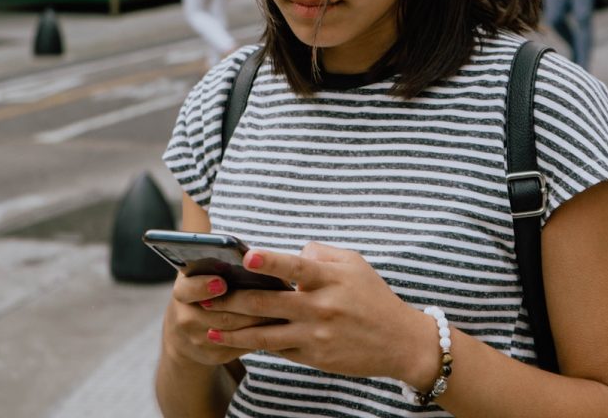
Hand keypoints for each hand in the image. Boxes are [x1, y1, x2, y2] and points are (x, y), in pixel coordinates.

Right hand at [162, 273, 277, 366]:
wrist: (183, 334)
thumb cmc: (202, 292)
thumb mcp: (200, 275)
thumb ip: (215, 263)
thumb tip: (244, 250)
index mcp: (182, 291)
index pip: (189, 289)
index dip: (204, 287)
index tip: (222, 283)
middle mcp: (185, 318)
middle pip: (221, 313)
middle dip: (248, 305)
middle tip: (271, 295)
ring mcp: (198, 340)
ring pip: (235, 331)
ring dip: (260, 320)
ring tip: (281, 307)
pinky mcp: (214, 355)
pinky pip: (242, 345)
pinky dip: (261, 334)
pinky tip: (276, 324)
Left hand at [201, 242, 436, 383]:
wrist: (400, 341)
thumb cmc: (374, 296)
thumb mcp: (355, 264)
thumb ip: (320, 254)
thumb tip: (292, 252)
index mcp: (330, 279)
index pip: (295, 267)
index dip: (270, 261)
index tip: (246, 257)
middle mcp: (321, 307)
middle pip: (269, 304)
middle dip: (234, 300)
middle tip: (207, 295)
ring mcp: (316, 334)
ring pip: (266, 334)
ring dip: (234, 329)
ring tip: (209, 324)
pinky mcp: (314, 356)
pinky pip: (278, 350)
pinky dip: (254, 345)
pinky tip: (234, 341)